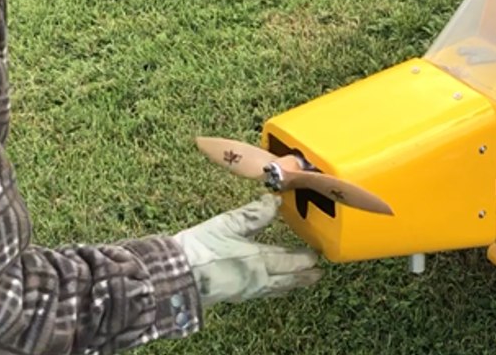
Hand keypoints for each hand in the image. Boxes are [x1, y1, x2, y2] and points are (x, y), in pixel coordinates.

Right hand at [173, 195, 320, 306]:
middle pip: (286, 277)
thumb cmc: (200, 249)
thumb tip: (275, 201)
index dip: (304, 258)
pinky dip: (275, 290)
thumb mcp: (228, 224)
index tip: (317, 255)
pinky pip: (263, 293)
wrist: (177, 274)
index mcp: (258, 259)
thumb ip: (254, 214)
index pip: (288, 259)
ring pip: (276, 288)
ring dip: (291, 284)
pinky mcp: (235, 295)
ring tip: (302, 282)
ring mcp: (246, 290)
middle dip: (303, 274)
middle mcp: (257, 278)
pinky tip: (272, 288)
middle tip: (318, 273)